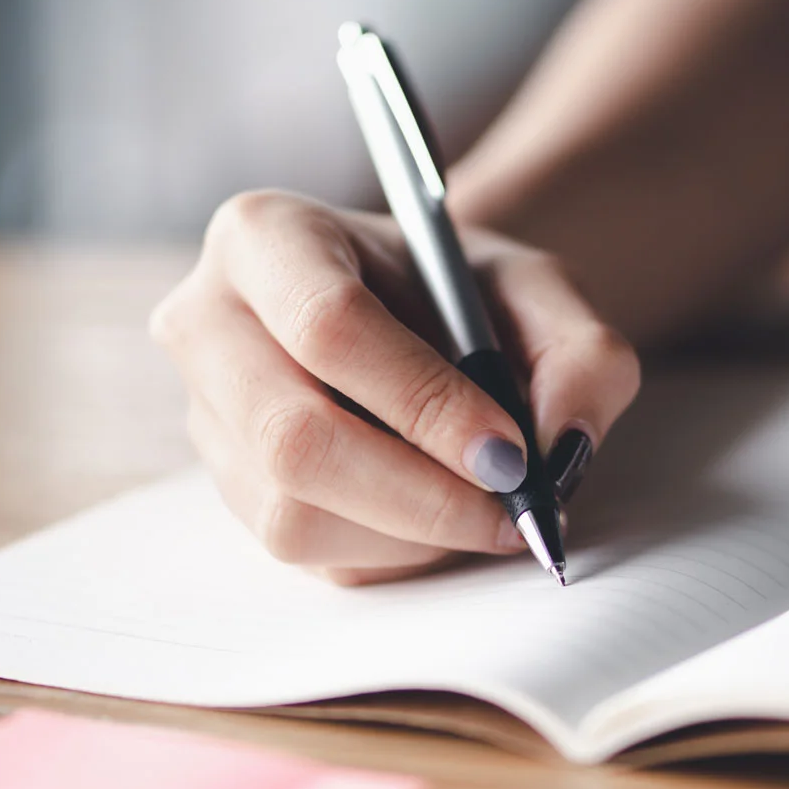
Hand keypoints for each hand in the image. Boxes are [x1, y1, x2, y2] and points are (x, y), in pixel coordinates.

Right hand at [152, 190, 639, 584]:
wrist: (416, 319)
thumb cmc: (463, 295)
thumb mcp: (540, 291)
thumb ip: (582, 354)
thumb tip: (561, 446)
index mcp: (265, 235)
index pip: (328, 326)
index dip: (423, 402)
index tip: (510, 452)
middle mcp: (207, 323)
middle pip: (292, 437)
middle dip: (418, 494)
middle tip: (510, 511)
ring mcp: (206, 416)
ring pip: (290, 514)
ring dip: (409, 535)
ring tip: (484, 510)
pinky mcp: (227, 490)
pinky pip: (305, 553)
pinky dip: (391, 554)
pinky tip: (439, 517)